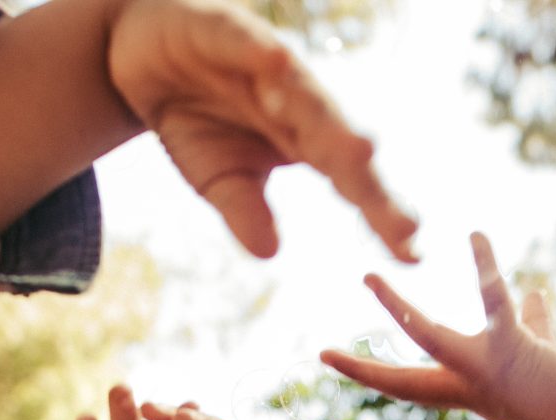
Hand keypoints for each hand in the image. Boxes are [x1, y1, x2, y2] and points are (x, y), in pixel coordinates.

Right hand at [108, 0, 418, 261]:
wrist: (143, 55)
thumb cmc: (196, 118)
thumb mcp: (215, 177)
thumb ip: (244, 209)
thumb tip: (269, 253)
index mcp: (304, 141)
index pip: (351, 183)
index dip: (381, 215)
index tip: (411, 254)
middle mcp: (298, 104)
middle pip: (340, 143)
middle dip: (370, 181)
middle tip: (403, 221)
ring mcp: (267, 65)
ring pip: (305, 94)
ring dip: (331, 121)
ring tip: (361, 152)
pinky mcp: (228, 30)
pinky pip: (247, 42)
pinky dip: (262, 53)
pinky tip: (278, 63)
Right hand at [321, 233, 555, 419]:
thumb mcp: (541, 355)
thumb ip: (532, 325)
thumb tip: (531, 296)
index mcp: (466, 388)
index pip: (406, 383)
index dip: (366, 372)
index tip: (329, 357)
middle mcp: (466, 385)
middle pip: (401, 380)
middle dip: (361, 368)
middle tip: (320, 354)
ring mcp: (484, 370)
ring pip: (428, 337)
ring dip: (394, 311)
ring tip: (368, 280)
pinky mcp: (512, 349)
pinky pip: (492, 300)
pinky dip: (484, 266)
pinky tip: (475, 237)